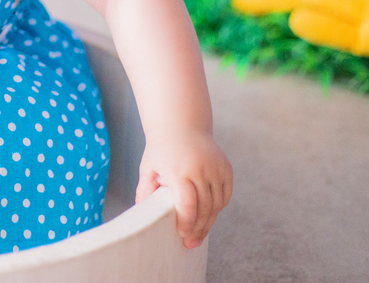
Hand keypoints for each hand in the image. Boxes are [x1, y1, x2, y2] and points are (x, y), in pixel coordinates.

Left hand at [135, 130, 232, 249]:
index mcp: (179, 170)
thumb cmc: (161, 150)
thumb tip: (143, 214)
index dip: (187, 223)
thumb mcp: (148, 168)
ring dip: (209, 221)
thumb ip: (145, 191)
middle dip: (198, 228)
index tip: (182, 236)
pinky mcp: (225, 168)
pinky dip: (218, 208)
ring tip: (199, 233)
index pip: (187, 204)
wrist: (181, 126)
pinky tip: (208, 216)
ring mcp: (215, 168)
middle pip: (204, 208)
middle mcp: (200, 169)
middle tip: (191, 243)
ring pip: (216, 204)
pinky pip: (225, 195)